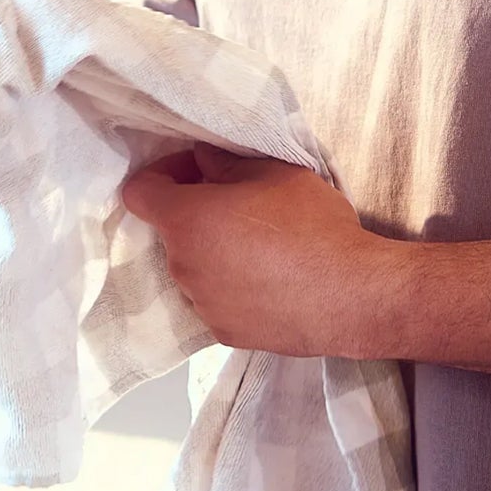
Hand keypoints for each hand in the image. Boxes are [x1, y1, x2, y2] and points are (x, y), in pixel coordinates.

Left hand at [121, 147, 387, 356]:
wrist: (351, 296)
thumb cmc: (311, 225)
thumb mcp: (275, 172)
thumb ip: (226, 161)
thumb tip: (203, 157)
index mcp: (185, 220)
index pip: (139, 191)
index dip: (163, 173)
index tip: (196, 170)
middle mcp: (182, 265)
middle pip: (172, 230)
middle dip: (197, 212)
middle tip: (241, 205)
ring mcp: (201, 304)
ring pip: (195, 267)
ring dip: (214, 252)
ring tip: (263, 247)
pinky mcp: (224, 334)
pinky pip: (217, 300)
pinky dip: (233, 288)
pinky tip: (271, 281)